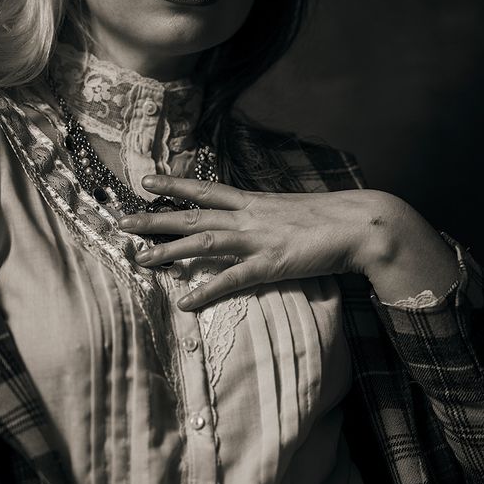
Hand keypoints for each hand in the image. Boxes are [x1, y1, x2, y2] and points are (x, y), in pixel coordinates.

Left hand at [118, 175, 420, 310]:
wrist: (362, 223)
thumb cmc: (332, 218)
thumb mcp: (292, 210)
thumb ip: (269, 216)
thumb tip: (256, 221)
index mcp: (254, 202)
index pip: (206, 190)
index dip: (175, 184)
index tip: (147, 181)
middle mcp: (249, 216)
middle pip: (192, 214)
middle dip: (155, 218)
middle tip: (121, 222)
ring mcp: (258, 239)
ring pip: (202, 242)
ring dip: (169, 250)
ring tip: (139, 259)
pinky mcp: (272, 264)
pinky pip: (232, 279)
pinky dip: (207, 290)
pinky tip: (184, 301)